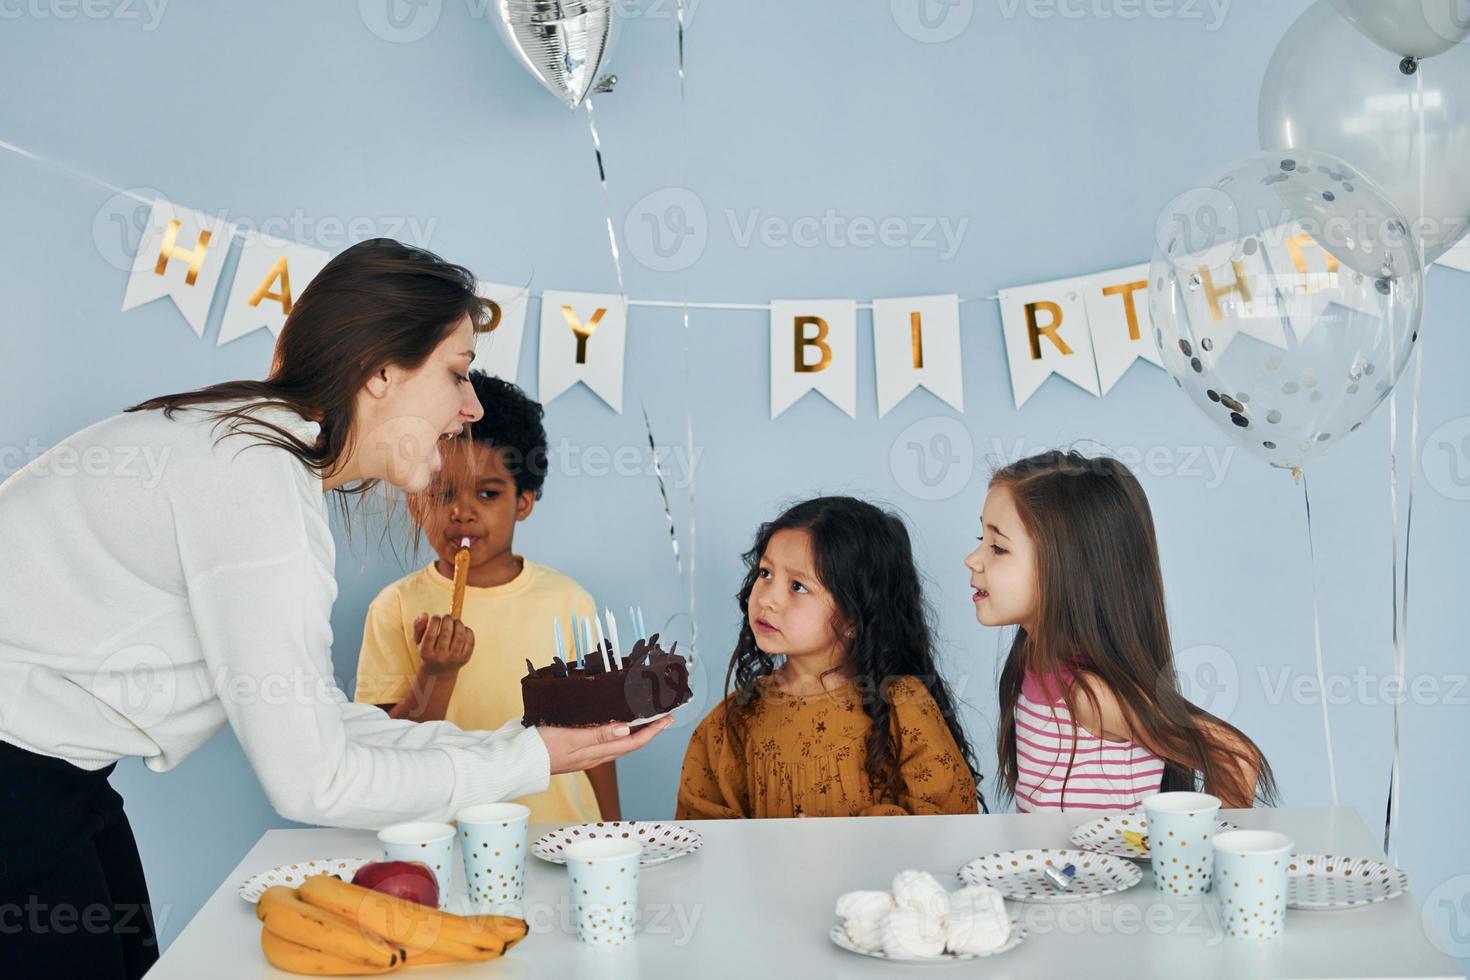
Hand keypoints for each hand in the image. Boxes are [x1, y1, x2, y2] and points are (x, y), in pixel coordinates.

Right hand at [414, 613, 473, 674]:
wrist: (439, 672)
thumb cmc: (429, 652)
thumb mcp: (419, 641)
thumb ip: (419, 626)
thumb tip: (424, 615)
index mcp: (426, 654)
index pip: (430, 634)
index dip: (434, 621)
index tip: (436, 617)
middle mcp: (440, 658)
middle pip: (446, 633)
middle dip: (447, 620)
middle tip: (447, 617)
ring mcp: (454, 659)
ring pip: (459, 636)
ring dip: (458, 624)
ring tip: (455, 621)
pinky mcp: (465, 658)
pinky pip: (469, 641)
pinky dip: (468, 631)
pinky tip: (463, 628)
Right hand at [539, 717, 673, 774]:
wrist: (516, 762)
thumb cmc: (540, 749)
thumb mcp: (570, 738)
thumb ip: (597, 735)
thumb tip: (625, 730)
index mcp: (596, 753)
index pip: (632, 743)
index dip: (652, 732)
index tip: (667, 719)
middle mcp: (594, 756)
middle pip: (629, 745)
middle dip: (648, 731)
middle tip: (662, 716)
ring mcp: (585, 755)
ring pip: (617, 744)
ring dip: (634, 731)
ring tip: (645, 718)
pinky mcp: (575, 750)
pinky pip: (603, 742)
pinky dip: (616, 731)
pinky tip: (614, 723)